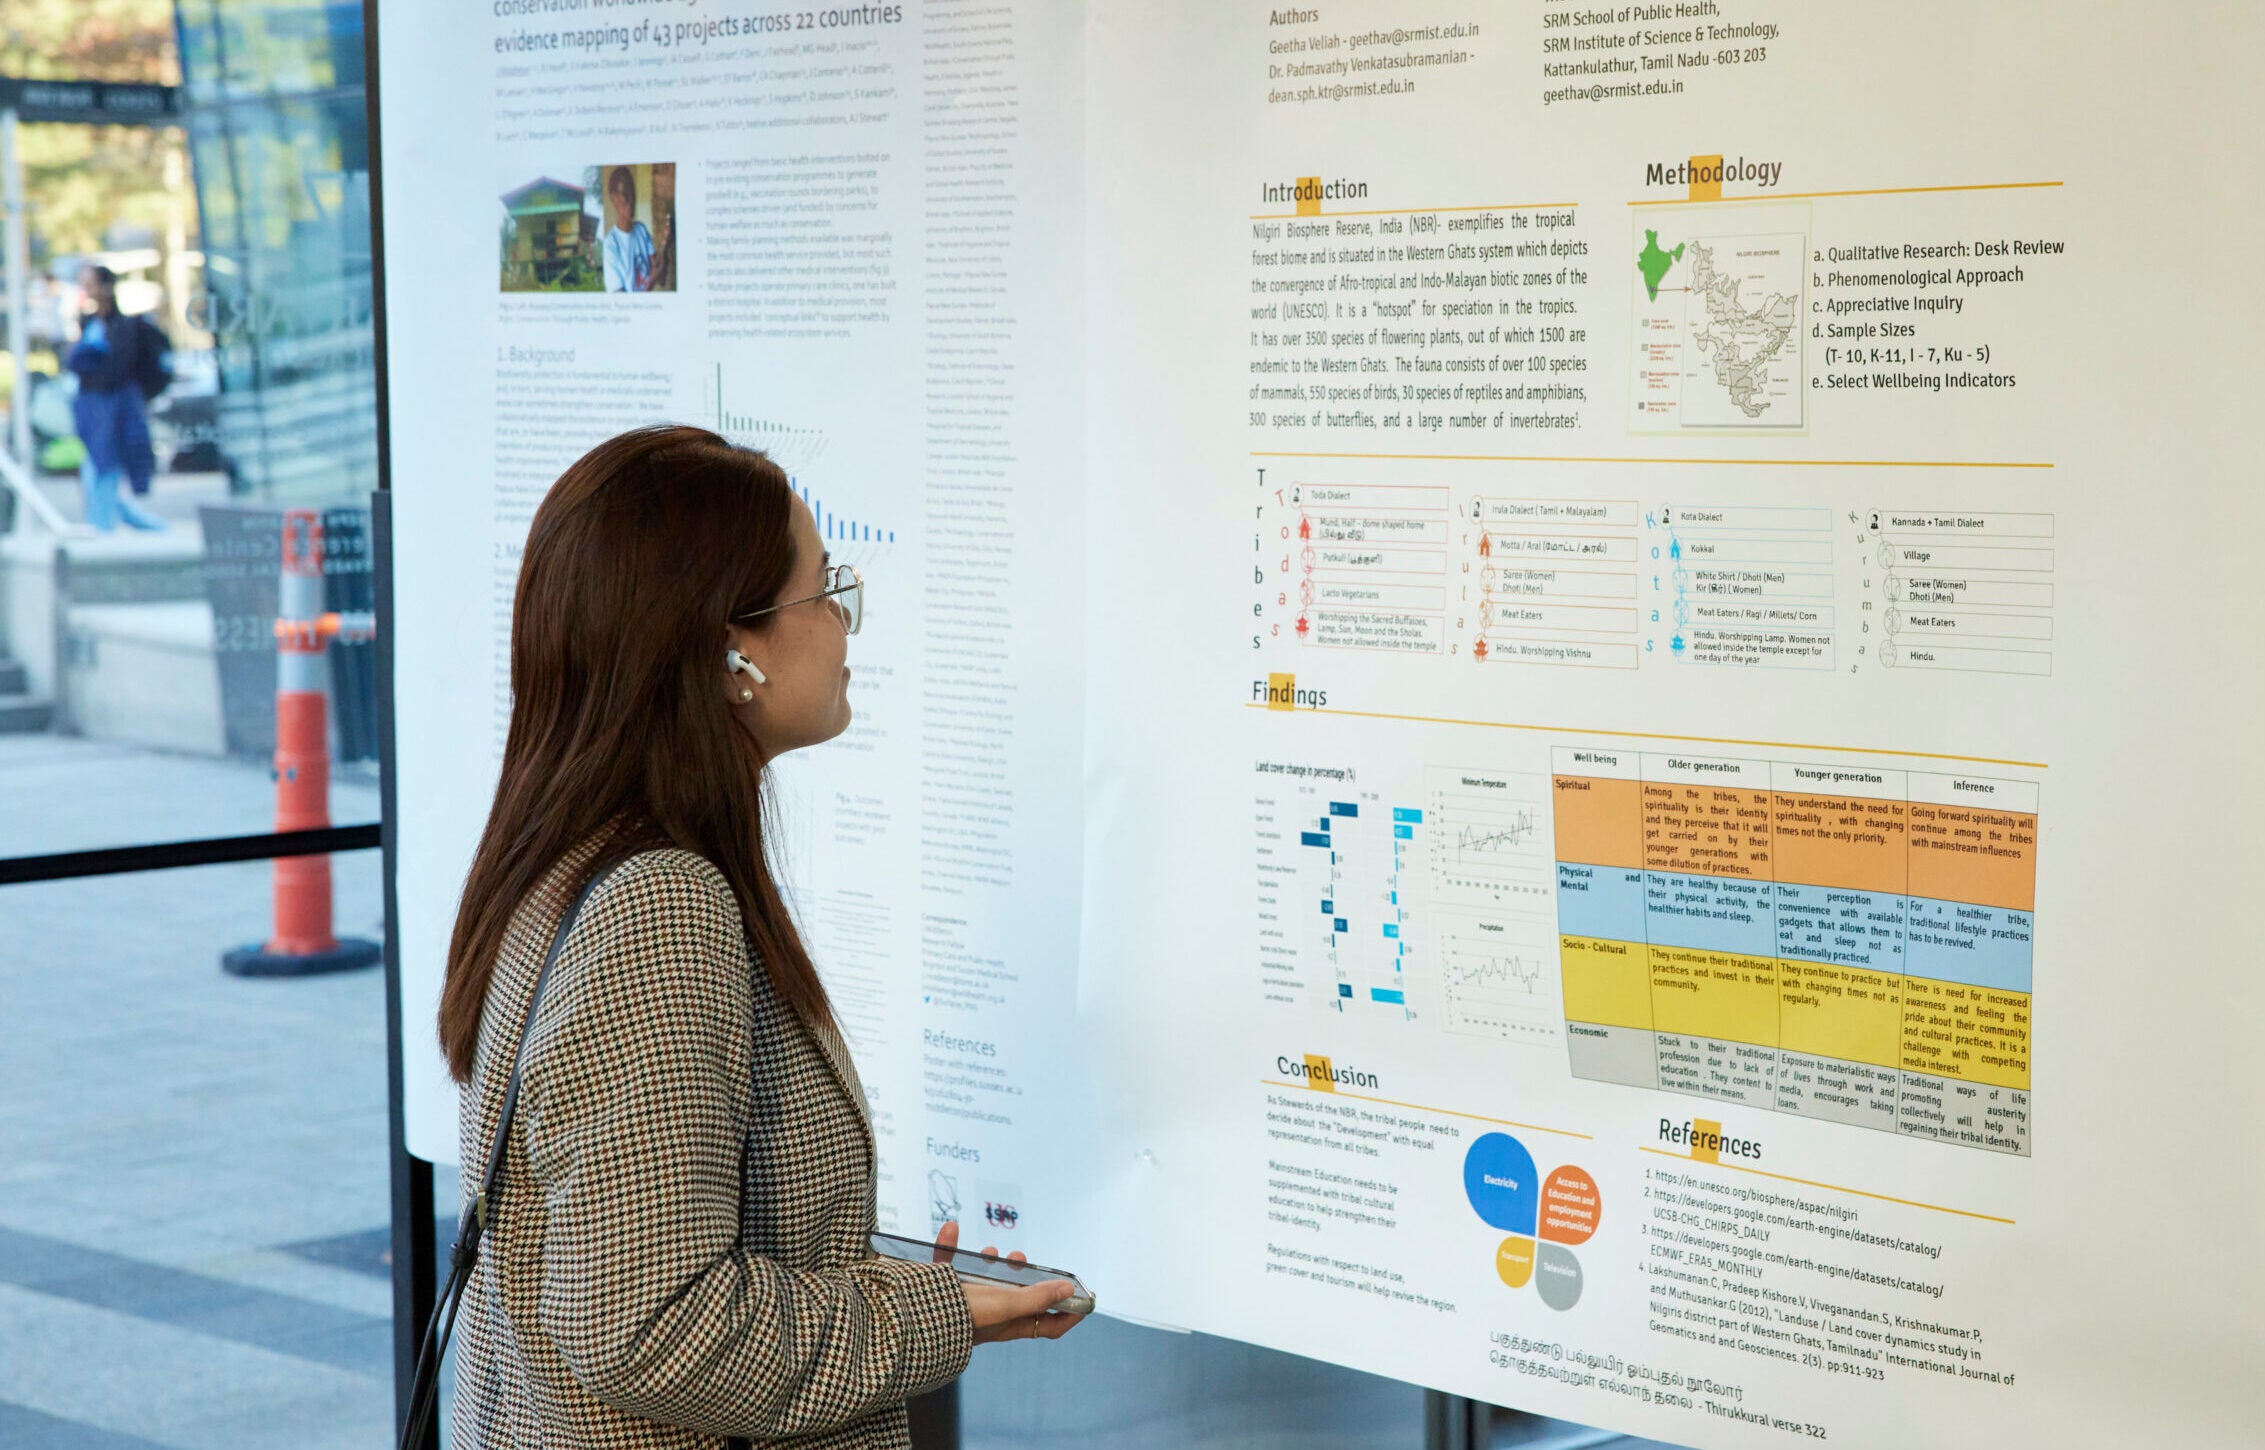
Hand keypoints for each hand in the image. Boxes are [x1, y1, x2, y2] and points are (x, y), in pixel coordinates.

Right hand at [933, 1219, 1083, 1344]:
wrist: (902, 1319)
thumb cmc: (957, 1317)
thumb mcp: (1002, 1305)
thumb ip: (1034, 1297)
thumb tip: (1067, 1289)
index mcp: (1006, 1324)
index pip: (1047, 1326)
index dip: (1069, 1315)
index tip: (1085, 1298)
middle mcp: (987, 1314)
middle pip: (1017, 1299)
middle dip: (1027, 1279)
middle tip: (1025, 1260)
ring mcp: (962, 1300)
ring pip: (985, 1281)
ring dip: (993, 1264)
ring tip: (995, 1251)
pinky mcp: (937, 1286)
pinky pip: (947, 1264)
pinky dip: (949, 1245)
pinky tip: (951, 1230)